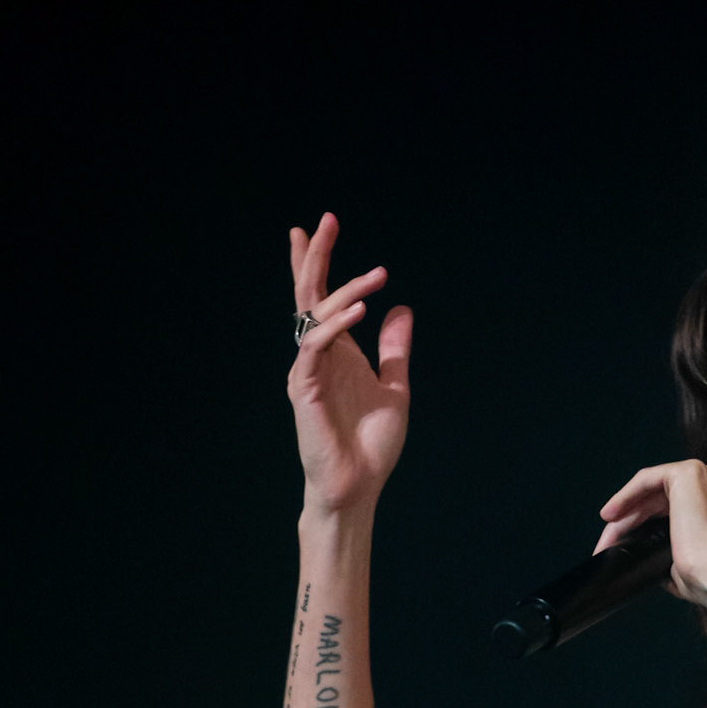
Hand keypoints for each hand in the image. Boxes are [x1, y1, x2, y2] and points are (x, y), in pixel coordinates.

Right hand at [287, 212, 411, 516]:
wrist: (358, 486)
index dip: (319, 262)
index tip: (322, 226)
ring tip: (376, 275)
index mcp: (338, 352)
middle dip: (314, 257)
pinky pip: (316, 346)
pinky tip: (362, 311)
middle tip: (324, 221)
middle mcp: (320, 355)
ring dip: (344, 290)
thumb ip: (395, 351)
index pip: (323, 298)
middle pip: (309, 295)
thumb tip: (401, 310)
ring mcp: (309, 370)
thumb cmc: (371, 445)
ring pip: (315, 315)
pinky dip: (337, 325)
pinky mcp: (305, 388)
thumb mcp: (394, 389)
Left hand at [595, 460, 706, 615]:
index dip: (644, 523)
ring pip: (651, 488)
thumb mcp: (685, 564)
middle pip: (659, 498)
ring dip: (626, 510)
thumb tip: (648, 564)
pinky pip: (647, 479)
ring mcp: (704, 476)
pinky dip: (626, 495)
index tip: (624, 543)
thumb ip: (668, 554)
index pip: (674, 507)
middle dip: (631, 521)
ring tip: (607, 536)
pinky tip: (611, 515)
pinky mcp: (688, 473)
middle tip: (608, 544)